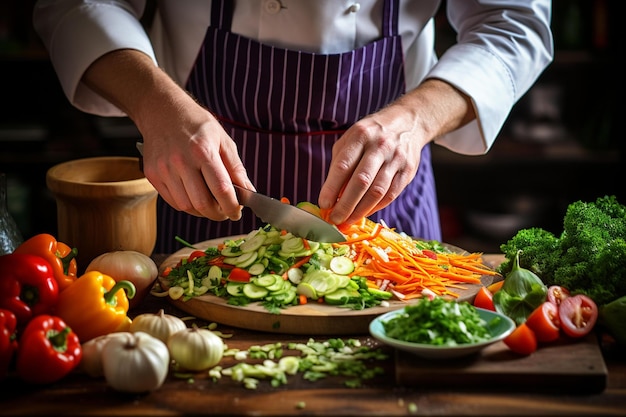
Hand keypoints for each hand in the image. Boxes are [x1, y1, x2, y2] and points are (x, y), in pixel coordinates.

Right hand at [140, 99, 253, 220]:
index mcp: (203, 151)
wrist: (162, 111)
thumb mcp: (223, 140)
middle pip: (202, 203)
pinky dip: (187, 206)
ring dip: (202, 212)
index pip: (221, 189)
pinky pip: (173, 202)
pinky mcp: (153, 175)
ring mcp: (164, 169)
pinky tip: (195, 198)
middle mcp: (181, 161)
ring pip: (186, 206)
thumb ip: (236, 169)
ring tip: (211, 204)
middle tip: (225, 212)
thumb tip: (248, 192)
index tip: (237, 213)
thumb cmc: (196, 125)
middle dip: (218, 214)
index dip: (232, 206)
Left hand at [318, 102, 423, 225]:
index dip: (332, 188)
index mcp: (360, 136)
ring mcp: (396, 159)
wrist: (407, 123)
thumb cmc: (371, 135)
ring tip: (348, 221)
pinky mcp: (408, 171)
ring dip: (360, 210)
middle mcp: (380, 146)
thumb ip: (340, 164)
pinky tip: (364, 213)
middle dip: (346, 205)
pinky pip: (390, 194)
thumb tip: (332, 195)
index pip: (343, 166)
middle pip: (361, 181)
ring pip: (377, 191)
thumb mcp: (351, 140)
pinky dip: (375, 207)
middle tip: (335, 219)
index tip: (324, 204)